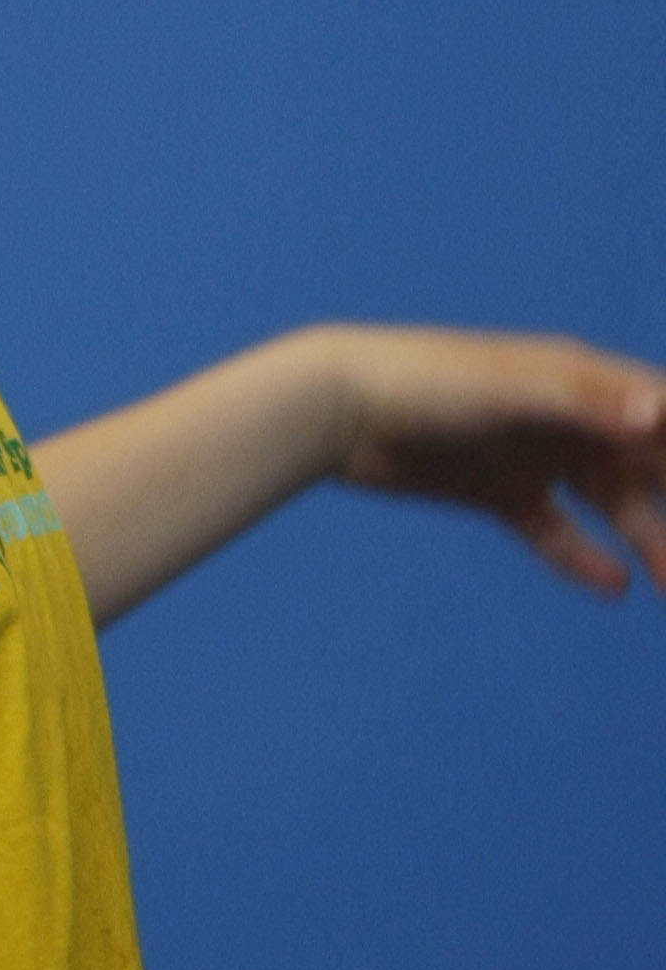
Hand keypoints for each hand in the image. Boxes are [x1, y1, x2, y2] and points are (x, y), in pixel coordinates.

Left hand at [329, 326, 665, 598]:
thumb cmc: (426, 380)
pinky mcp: (498, 492)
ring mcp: (536, 456)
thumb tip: (657, 418)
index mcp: (585, 381)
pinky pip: (557, 533)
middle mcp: (570, 417)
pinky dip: (585, 559)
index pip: (665, 415)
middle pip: (651, 464)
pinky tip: (615, 589)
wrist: (337, 407)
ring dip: (652, 541)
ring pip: (614, 506)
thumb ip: (587, 402)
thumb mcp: (512, 389)